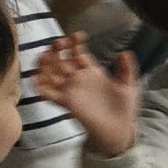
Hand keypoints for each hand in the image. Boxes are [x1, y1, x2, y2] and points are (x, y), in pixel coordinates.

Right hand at [36, 34, 140, 157]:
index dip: (75, 43)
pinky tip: (37, 77)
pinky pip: (47, 93)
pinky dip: (39, 86)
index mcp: (92, 73)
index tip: (78, 36)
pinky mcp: (66, 103)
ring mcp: (70, 90)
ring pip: (50, 73)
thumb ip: (127, 70)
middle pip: (60, 60)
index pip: (78, 53)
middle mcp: (78, 79)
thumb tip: (126, 52)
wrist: (122, 131)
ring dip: (44, 63)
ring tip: (48, 56)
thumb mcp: (129, 87)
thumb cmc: (125, 110)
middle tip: (60, 43)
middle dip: (56, 49)